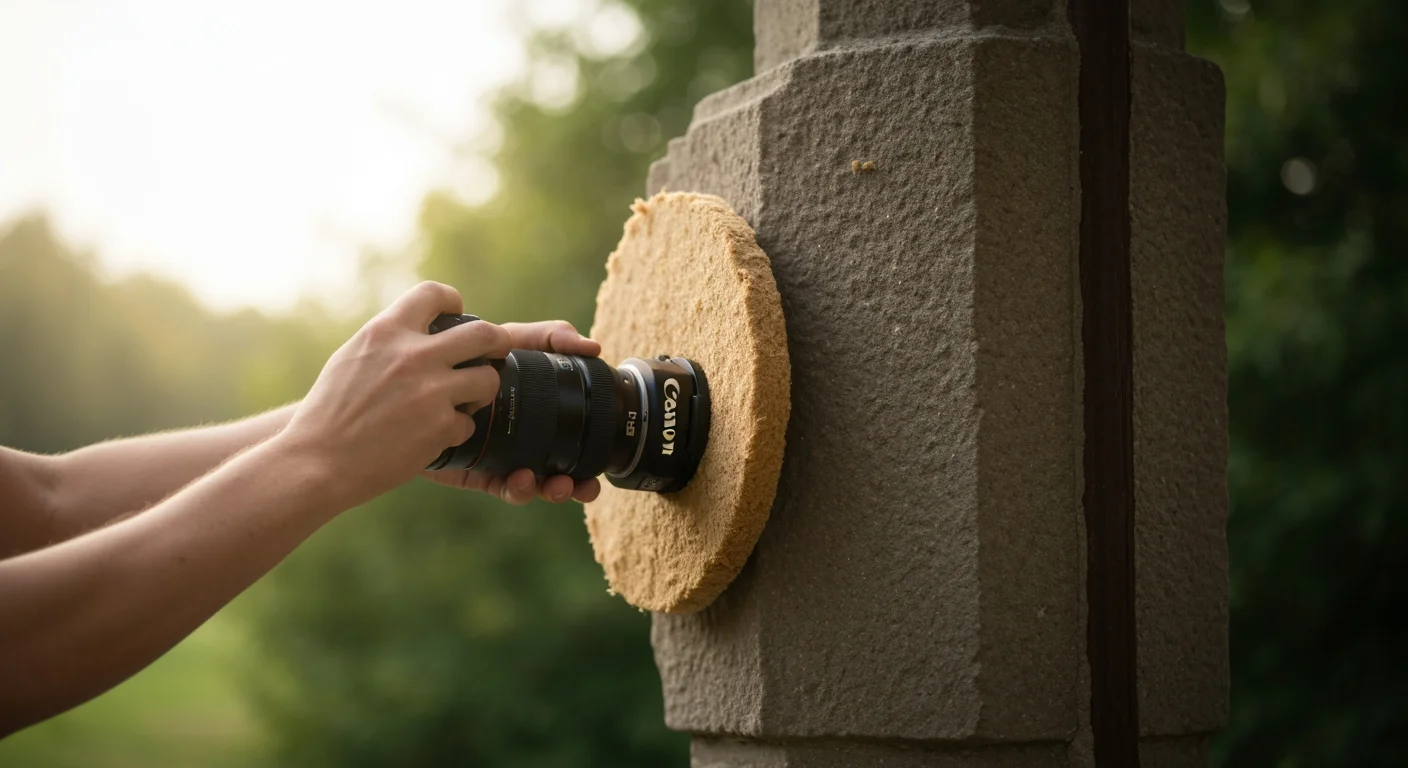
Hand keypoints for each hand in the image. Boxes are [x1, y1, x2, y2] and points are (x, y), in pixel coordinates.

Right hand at [279, 281, 511, 507]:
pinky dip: (455, 431)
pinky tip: (434, 437)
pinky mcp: (440, 427)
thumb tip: (417, 330)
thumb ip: (387, 340)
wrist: (316, 462)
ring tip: (467, 401)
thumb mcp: (351, 358)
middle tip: (496, 352)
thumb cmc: (328, 413)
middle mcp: (412, 356)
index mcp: (386, 332)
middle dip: (498, 342)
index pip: (433, 293)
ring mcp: (430, 391)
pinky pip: (468, 424)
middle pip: (484, 333)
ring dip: (482, 391)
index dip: (453, 300)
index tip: (459, 314)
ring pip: (488, 379)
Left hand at [422, 320, 603, 505]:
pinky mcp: (474, 468)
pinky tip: (520, 480)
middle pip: (559, 469)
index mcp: (541, 413)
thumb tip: (591, 347)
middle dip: (576, 484)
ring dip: (550, 489)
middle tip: (584, 486)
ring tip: (556, 486)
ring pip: (533, 482)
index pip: (574, 439)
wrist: (413, 373)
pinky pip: (499, 486)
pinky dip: (515, 488)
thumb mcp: (514, 340)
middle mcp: (524, 438)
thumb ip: (551, 337)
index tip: (600, 468)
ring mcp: (501, 454)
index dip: (591, 458)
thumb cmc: (472, 350)